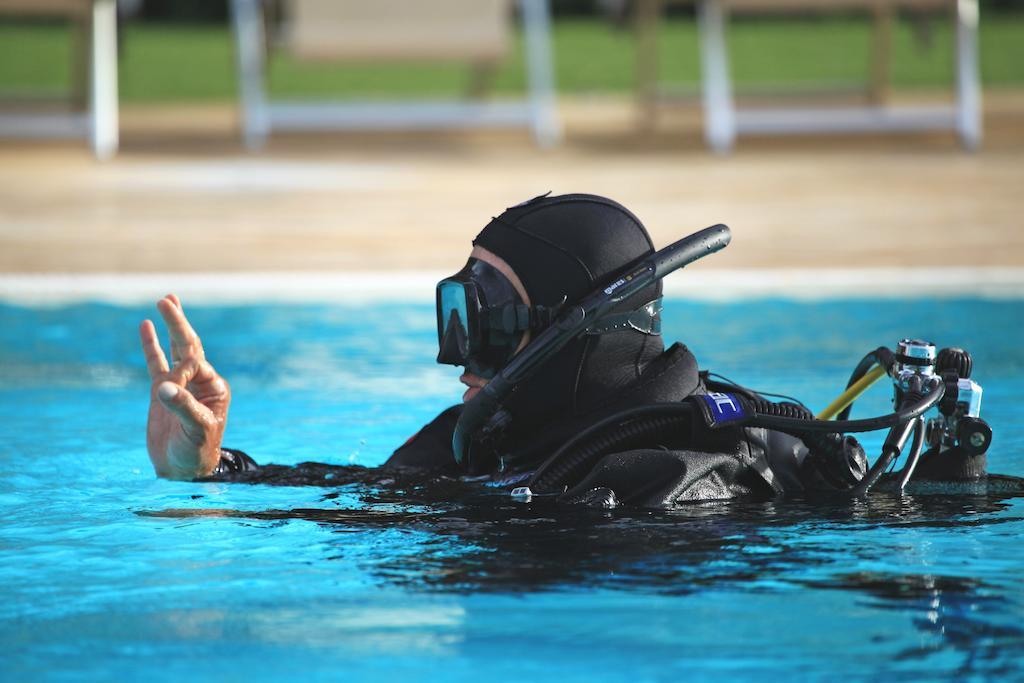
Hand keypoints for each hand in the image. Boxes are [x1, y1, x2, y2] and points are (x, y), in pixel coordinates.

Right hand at [140, 294, 230, 479]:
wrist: (183, 471)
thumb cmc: (197, 452)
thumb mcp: (197, 430)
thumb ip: (183, 407)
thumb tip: (165, 387)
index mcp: (214, 386)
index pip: (195, 363)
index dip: (180, 369)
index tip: (169, 390)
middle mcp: (200, 381)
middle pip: (188, 344)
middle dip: (178, 322)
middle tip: (168, 298)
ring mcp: (180, 384)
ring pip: (174, 349)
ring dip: (170, 326)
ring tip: (167, 300)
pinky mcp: (163, 391)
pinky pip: (155, 362)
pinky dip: (151, 344)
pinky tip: (146, 326)